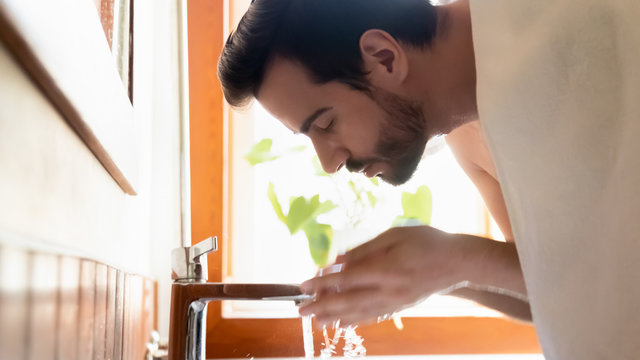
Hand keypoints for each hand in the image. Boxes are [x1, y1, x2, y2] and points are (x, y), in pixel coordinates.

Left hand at [298, 226, 476, 325]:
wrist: (459, 262)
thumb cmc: (427, 241)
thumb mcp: (395, 235)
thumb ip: (365, 250)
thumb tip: (338, 261)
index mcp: (385, 269)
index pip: (346, 279)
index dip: (323, 284)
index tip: (304, 286)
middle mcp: (388, 290)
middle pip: (348, 301)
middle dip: (322, 306)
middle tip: (301, 311)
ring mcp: (396, 302)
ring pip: (359, 312)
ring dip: (335, 317)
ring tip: (316, 321)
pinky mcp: (401, 306)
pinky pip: (374, 315)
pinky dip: (356, 320)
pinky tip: (343, 322)